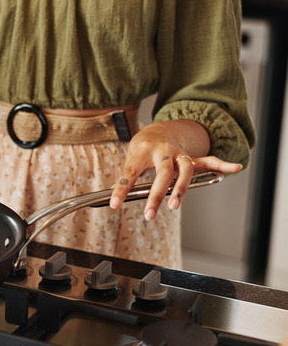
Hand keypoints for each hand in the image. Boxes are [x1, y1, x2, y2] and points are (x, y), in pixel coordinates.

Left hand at [109, 120, 242, 219]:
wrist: (156, 131)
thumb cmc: (141, 150)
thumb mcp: (130, 160)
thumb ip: (126, 179)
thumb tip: (111, 197)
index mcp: (142, 151)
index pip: (130, 172)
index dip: (121, 189)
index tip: (114, 204)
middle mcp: (162, 152)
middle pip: (162, 172)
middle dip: (156, 194)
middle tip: (149, 214)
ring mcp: (179, 154)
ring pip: (186, 169)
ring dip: (182, 187)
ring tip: (175, 205)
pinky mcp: (191, 158)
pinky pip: (209, 160)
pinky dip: (223, 164)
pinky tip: (235, 168)